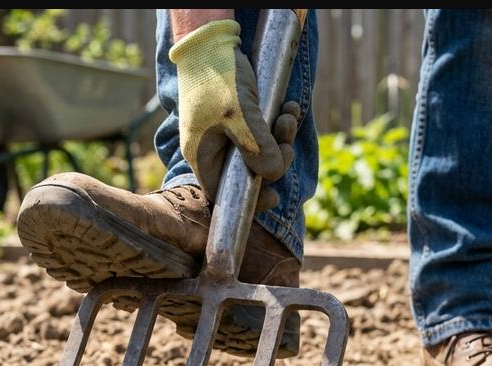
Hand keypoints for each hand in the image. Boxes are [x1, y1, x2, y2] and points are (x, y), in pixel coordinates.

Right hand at [170, 20, 296, 211]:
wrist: (211, 40)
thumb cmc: (216, 77)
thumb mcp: (239, 115)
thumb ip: (256, 146)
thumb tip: (272, 175)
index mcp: (202, 155)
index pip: (223, 192)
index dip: (250, 199)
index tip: (275, 198)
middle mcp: (213, 147)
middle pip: (248, 172)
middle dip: (273, 160)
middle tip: (287, 144)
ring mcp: (226, 132)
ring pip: (259, 149)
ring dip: (280, 137)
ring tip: (288, 115)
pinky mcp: (240, 117)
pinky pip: (263, 130)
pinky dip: (278, 122)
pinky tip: (289, 107)